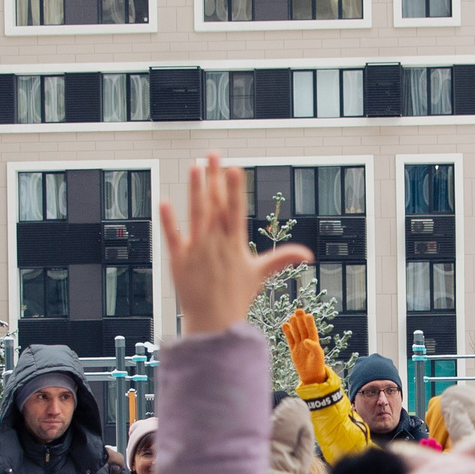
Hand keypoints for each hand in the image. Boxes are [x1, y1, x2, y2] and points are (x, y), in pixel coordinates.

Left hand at [159, 154, 310, 336]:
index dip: (234, 189)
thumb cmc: (237, 296)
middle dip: (214, 178)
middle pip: (215, 204)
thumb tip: (309, 254)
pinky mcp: (178, 260)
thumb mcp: (260, 273)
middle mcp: (216, 243)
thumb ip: (282, 257)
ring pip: (196, 214)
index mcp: (235, 243)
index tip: (234, 168)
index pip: (235, 210)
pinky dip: (169, 220)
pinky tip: (165, 201)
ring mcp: (196, 250)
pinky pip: (173, 236)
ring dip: (195, 190)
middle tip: (213, 154)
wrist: (213, 320)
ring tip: (196, 166)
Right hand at [283, 309, 330, 386]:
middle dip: (301, 320)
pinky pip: (290, 339)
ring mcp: (300, 345)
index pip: (312, 330)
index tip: (308, 315)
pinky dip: (288, 332)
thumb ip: (314, 347)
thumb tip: (306, 341)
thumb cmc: (317, 366)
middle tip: (298, 310)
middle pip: (303, 329)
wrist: (311, 376)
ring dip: (294, 325)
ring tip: (292, 316)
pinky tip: (284, 325)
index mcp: (315, 342)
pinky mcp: (293, 349)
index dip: (310, 323)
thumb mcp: (318, 356)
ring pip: (296, 333)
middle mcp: (307, 342)